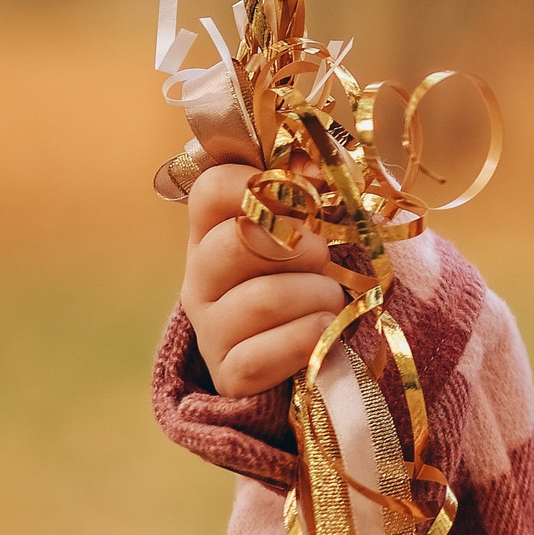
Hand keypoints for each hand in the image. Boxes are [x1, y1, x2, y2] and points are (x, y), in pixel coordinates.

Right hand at [180, 162, 349, 395]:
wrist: (317, 352)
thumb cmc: (315, 276)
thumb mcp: (317, 226)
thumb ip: (317, 187)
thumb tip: (323, 160)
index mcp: (216, 229)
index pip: (211, 187)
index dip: (262, 181)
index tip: (307, 192)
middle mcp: (202, 276)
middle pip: (235, 242)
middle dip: (297, 244)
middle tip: (321, 254)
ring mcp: (211, 327)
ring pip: (262, 299)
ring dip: (318, 295)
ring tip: (331, 299)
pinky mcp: (229, 374)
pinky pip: (265, 355)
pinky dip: (309, 339)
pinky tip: (324, 333)